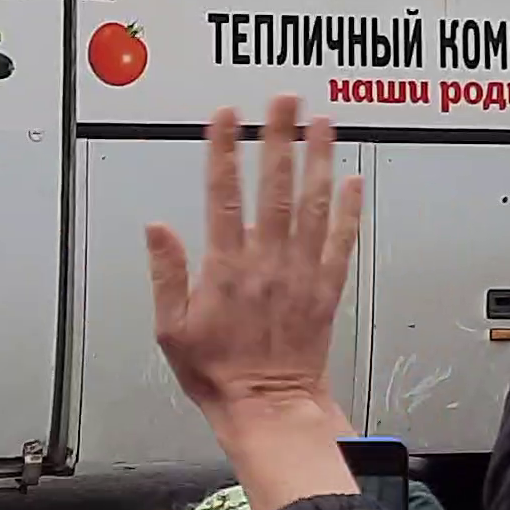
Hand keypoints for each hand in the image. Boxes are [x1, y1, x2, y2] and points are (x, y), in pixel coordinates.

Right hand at [145, 98, 363, 509]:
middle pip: (273, 186)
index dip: (223, 151)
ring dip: (317, 159)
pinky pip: (341, 240)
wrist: (269, 408)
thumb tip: (157, 229)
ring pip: (312, 204)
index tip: (225, 117)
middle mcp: (267, 263)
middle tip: (284, 101)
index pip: (223, 195)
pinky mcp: (326, 288)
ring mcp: (301, 273)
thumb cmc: (219, 375)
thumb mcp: (171, 329)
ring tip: (321, 122)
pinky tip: (353, 179)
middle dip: (278, 138)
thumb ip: (166, 274)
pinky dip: (348, 208)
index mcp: (226, 269)